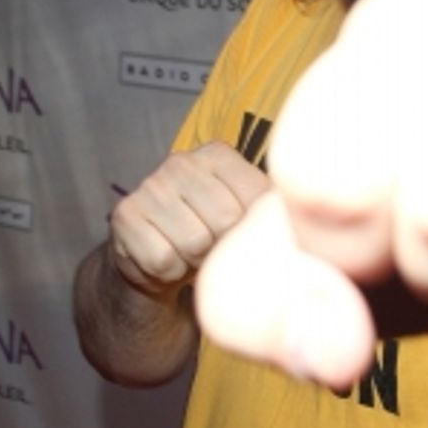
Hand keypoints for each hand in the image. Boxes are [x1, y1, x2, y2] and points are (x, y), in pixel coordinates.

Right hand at [110, 141, 269, 297]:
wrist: (160, 264)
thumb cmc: (211, 236)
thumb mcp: (246, 216)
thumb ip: (270, 209)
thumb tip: (302, 223)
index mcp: (218, 154)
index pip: (256, 197)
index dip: (252, 228)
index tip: (241, 233)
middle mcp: (181, 162)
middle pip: (226, 220)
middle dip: (223, 247)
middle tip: (212, 247)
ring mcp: (149, 186)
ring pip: (194, 243)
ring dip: (196, 262)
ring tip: (191, 254)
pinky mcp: (125, 216)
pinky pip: (163, 259)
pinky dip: (169, 273)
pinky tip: (167, 261)